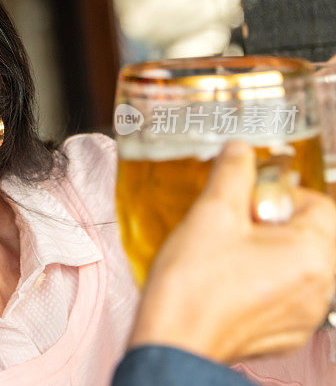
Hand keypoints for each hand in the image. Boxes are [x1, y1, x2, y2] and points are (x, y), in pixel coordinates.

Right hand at [129, 141, 335, 362]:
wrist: (173, 342)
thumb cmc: (193, 289)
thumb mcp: (211, 213)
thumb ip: (233, 173)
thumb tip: (240, 151)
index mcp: (313, 256)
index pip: (319, 203)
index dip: (280, 194)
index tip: (249, 198)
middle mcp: (320, 289)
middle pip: (307, 235)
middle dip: (269, 223)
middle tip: (231, 224)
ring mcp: (303, 316)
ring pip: (294, 265)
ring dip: (264, 252)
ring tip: (223, 253)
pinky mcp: (284, 333)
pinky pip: (282, 293)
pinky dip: (259, 281)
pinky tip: (225, 279)